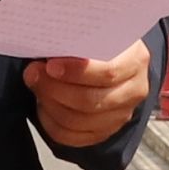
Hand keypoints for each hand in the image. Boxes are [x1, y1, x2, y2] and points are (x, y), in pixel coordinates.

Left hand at [23, 39, 152, 147]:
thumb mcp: (94, 32)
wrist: (112, 58)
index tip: (50, 65)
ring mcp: (122, 114)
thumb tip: (45, 54)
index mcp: (135, 60)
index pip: (108, 72)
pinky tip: (43, 106)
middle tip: (33, 74)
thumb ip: (76, 40)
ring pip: (79, 121)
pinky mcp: (106, 131)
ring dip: (50, 105)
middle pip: (91, 100)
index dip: (76, 71)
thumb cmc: (98, 42)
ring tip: (36, 86)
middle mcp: (134, 90)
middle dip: (54, 89)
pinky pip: (74, 137)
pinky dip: (52, 123)